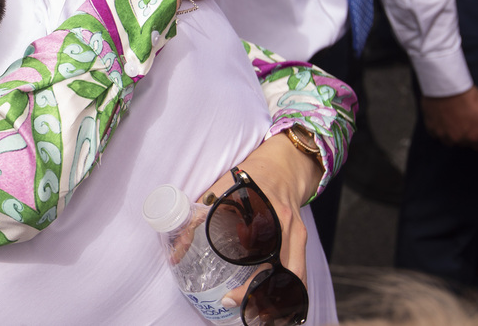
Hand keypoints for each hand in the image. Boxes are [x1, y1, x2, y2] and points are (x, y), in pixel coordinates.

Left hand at [200, 134, 319, 306]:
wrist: (283, 165)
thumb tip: (175, 251)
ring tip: (260, 316)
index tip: (228, 298)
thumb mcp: (222, 190)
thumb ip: (198, 216)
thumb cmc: (250, 176)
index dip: (247, 288)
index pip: (259, 260)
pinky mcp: (302, 241)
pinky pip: (300, 273)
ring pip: (296, 280)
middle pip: (284, 277)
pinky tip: (278, 306)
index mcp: (267, 216)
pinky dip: (291, 291)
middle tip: (244, 312)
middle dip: (265, 301)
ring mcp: (298, 236)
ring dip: (281, 302)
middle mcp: (287, 229)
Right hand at [420, 86, 477, 149]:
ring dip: (451, 134)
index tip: (476, 131)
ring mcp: (443, 135)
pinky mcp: (431, 129)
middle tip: (463, 121)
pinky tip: (442, 119)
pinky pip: (436, 134)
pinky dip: (439, 129)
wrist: (446, 87)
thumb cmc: (466, 96)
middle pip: (464, 143)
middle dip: (465, 135)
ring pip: (449, 141)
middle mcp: (459, 139)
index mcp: (475, 136)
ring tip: (451, 121)